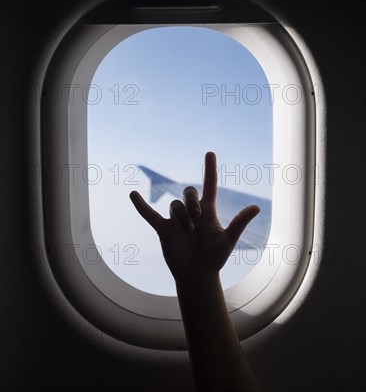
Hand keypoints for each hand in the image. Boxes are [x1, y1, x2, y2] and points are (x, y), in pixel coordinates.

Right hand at [130, 152, 259, 283]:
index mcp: (208, 211)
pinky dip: (141, 206)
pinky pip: (149, 215)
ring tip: (187, 232)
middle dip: (191, 202)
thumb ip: (239, 223)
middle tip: (196, 218)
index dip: (210, 169)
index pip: (209, 185)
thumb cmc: (215, 258)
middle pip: (188, 192)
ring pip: (174, 205)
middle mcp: (192, 212)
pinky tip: (133, 194)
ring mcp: (176, 220)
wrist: (197, 276)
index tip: (210, 153)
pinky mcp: (163, 229)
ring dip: (181, 217)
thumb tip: (256, 208)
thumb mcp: (228, 240)